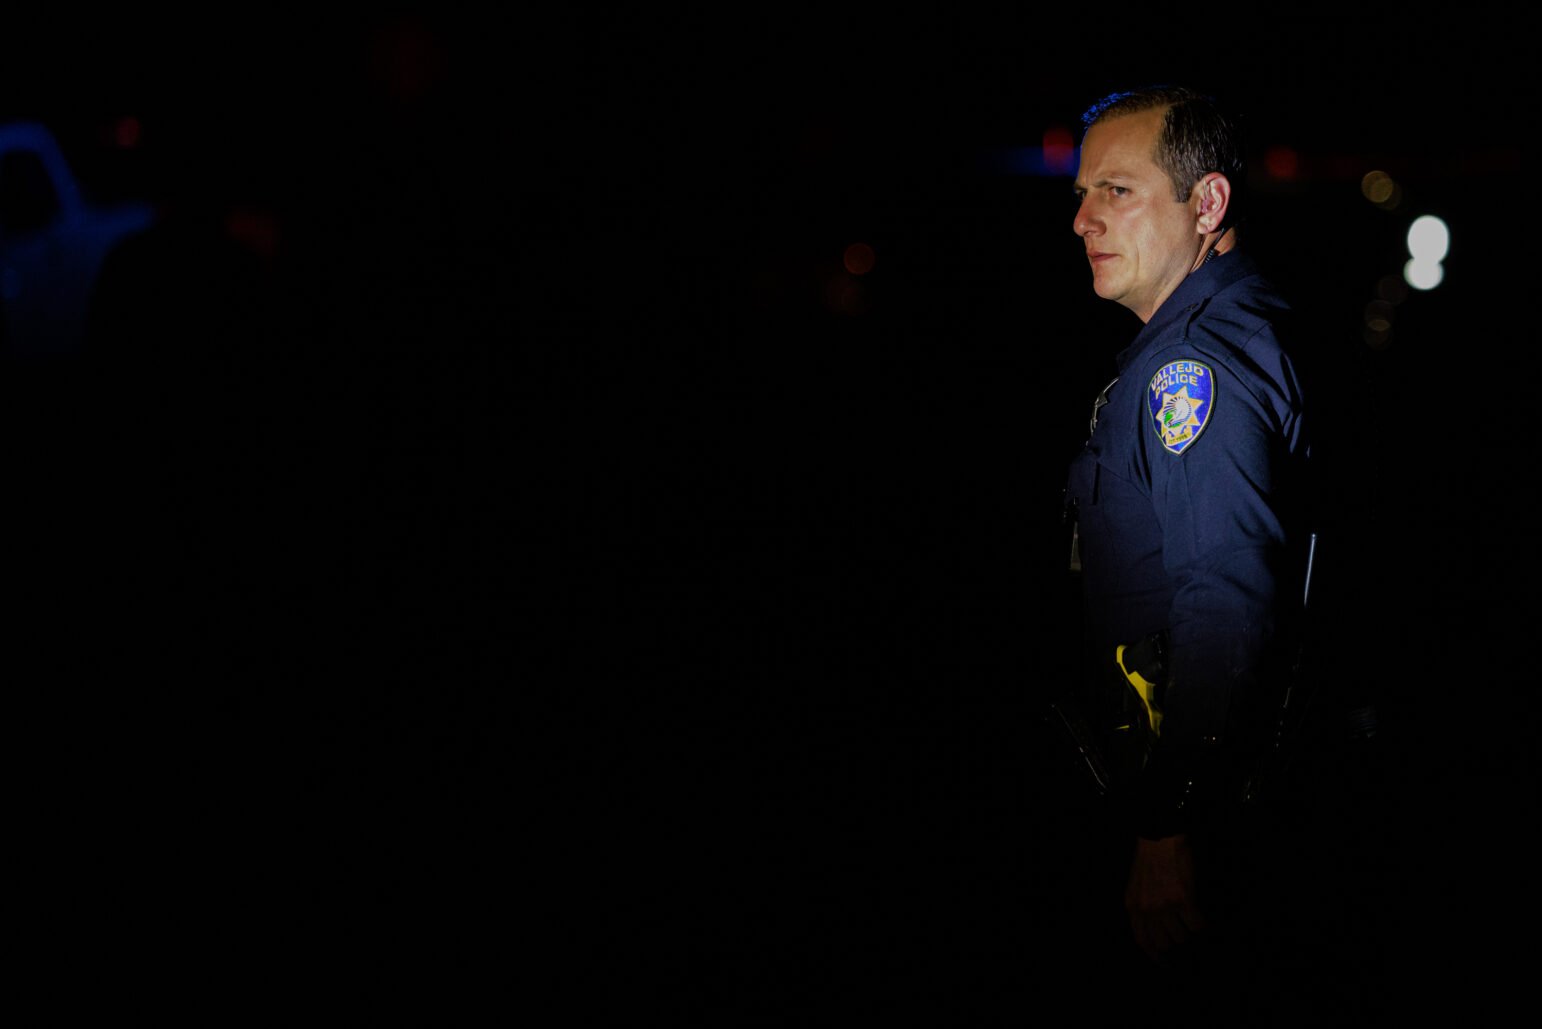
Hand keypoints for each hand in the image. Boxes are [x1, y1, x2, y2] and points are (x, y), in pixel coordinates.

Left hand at [1124, 833, 1206, 962]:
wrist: (1160, 840)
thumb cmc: (1149, 861)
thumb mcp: (1134, 887)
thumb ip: (1140, 908)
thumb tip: (1152, 931)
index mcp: (1133, 907)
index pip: (1142, 941)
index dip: (1154, 955)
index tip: (1164, 963)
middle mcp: (1147, 910)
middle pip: (1164, 943)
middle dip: (1175, 941)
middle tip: (1182, 933)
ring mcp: (1165, 906)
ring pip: (1181, 937)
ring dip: (1188, 932)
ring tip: (1190, 921)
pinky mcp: (1183, 900)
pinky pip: (1196, 926)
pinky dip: (1201, 925)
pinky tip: (1200, 918)